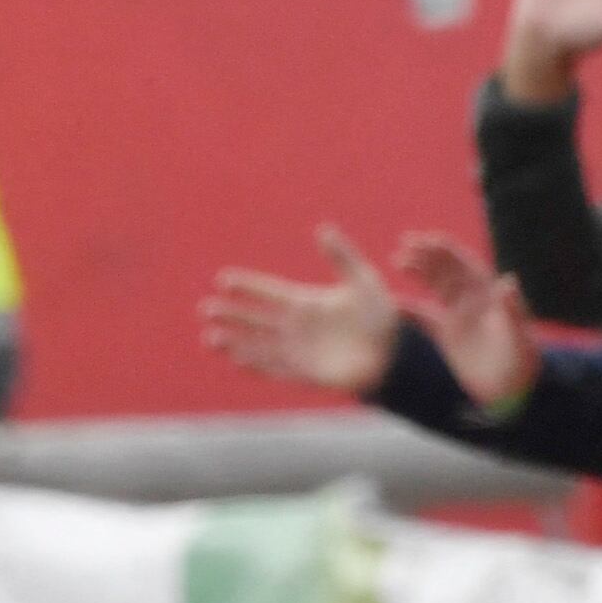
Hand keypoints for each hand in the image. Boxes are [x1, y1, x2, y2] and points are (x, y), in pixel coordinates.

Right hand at [199, 225, 399, 394]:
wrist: (395, 355)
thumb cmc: (381, 317)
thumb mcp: (363, 280)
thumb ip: (341, 256)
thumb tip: (322, 229)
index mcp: (305, 303)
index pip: (268, 293)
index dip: (247, 287)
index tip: (223, 279)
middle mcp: (295, 328)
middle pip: (254, 319)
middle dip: (231, 314)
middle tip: (207, 308)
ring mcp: (296, 351)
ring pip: (256, 345)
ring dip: (233, 341)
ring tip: (209, 336)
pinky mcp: (302, 374)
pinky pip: (272, 368)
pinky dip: (253, 364)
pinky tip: (235, 358)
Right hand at [392, 233, 544, 409]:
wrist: (513, 391)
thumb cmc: (522, 363)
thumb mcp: (520, 336)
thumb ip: (513, 309)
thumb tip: (507, 281)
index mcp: (490, 296)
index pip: (465, 265)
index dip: (446, 251)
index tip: (425, 240)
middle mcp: (474, 301)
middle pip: (448, 270)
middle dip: (428, 255)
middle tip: (404, 245)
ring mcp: (460, 316)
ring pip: (436, 286)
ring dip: (418, 271)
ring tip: (396, 260)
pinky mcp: (449, 335)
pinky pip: (425, 316)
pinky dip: (408, 309)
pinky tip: (390, 304)